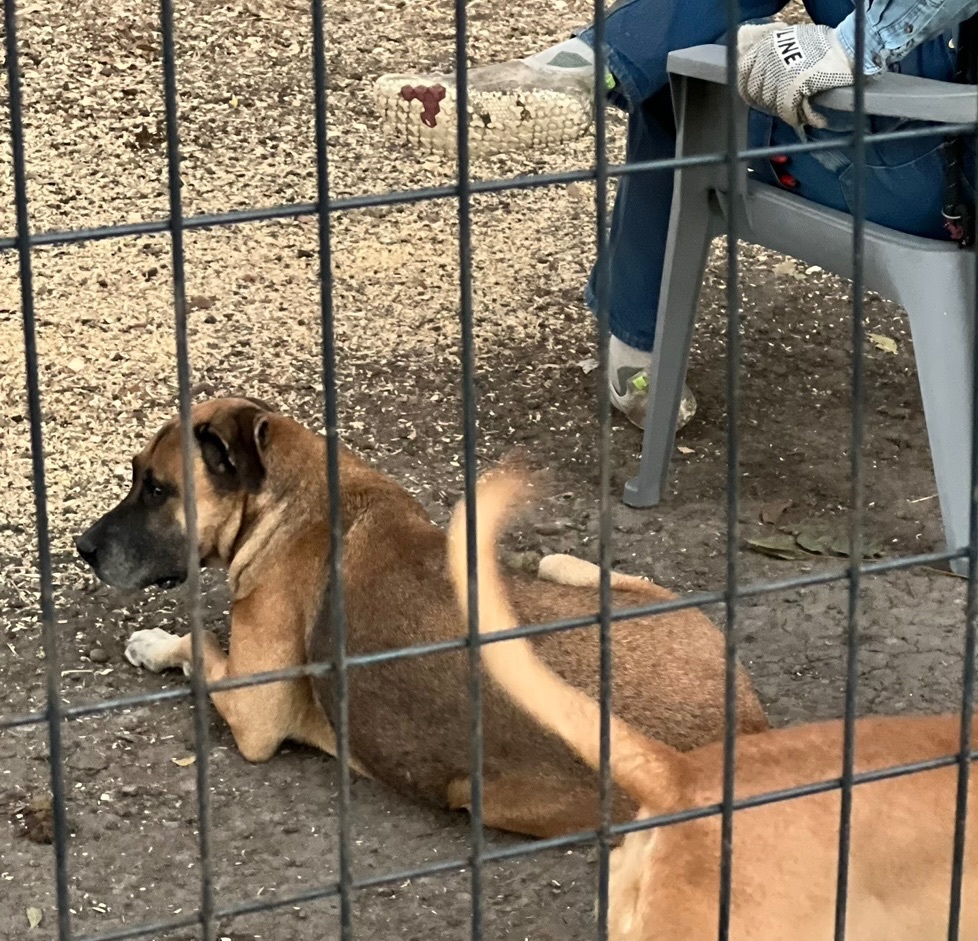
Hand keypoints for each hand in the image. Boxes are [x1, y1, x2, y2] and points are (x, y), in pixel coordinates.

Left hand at [736, 22, 854, 127]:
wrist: (848, 48)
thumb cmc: (825, 47)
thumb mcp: (793, 42)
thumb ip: (775, 56)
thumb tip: (762, 79)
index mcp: (767, 44)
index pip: (743, 71)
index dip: (748, 89)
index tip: (756, 99)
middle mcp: (769, 55)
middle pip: (755, 90)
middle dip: (767, 101)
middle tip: (783, 106)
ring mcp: (779, 71)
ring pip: (770, 101)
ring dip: (782, 109)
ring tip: (795, 110)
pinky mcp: (791, 85)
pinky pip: (785, 110)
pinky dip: (794, 117)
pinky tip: (804, 118)